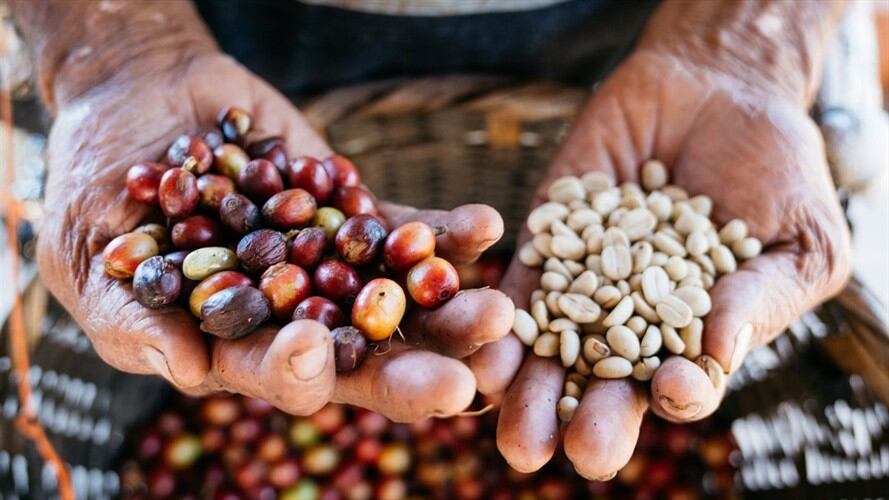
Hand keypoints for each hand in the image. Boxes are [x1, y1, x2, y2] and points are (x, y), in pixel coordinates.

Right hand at [37, 51, 513, 420]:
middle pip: (364, 358)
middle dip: (414, 371)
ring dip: (452, 309)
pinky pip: (410, 231)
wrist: (143, 101)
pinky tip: (486, 228)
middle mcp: (299, 319)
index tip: (313, 349)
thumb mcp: (92, 257)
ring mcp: (337, 269)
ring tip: (499, 308)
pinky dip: (447, 233)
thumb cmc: (99, 190)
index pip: (276, 376)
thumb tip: (185, 369)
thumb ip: (132, 320)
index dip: (298, 372)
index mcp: (238, 346)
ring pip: (403, 301)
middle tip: (468, 380)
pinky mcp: (360, 217)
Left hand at [470, 48, 850, 477]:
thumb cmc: (774, 171)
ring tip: (505, 414)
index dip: (678, 393)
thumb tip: (717, 353)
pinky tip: (483, 337)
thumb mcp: (799, 236)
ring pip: (547, 350)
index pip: (680, 385)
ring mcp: (581, 286)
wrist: (715, 89)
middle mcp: (631, 328)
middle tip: (558, 452)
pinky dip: (499, 313)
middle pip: (599, 389)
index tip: (673, 388)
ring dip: (523, 387)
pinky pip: (520, 284)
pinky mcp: (544, 243)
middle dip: (580, 421)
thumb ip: (763, 298)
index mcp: (695, 342)